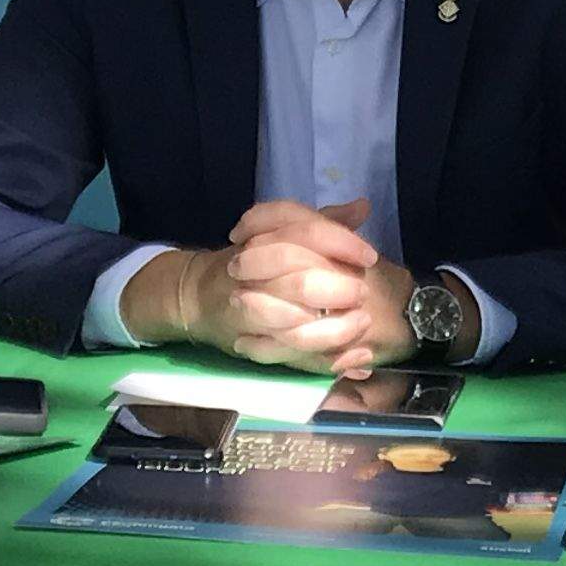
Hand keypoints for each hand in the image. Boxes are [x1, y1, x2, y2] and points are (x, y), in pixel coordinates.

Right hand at [134, 203, 415, 377]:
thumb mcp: (281, 234)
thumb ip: (322, 223)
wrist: (196, 293)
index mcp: (264, 234)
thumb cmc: (250, 262)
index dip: (342, 243)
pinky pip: (284, 352)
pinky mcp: (246, 339)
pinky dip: (319, 356)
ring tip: (361, 326)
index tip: (369, 257)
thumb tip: (362, 207)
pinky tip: (347, 359)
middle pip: (299, 277)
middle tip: (362, 293)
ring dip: (333, 328)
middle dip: (337, 288)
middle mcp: (252, 267)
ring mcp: (248, 306)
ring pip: (292, 319)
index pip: (306, 231)